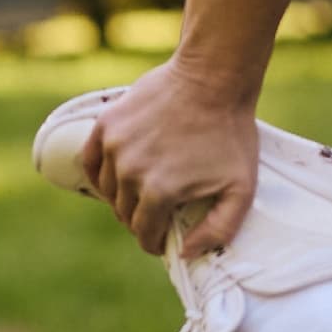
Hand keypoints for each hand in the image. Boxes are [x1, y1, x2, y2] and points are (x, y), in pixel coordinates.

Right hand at [78, 53, 262, 256]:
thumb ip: (218, 230)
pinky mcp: (106, 124)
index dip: (155, 242)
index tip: (163, 238)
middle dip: (141, 219)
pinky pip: (90, 160)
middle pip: (125, 213)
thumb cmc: (230, 133)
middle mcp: (129, 172)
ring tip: (142, 190)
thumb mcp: (241, 189)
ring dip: (122, 196)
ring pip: (107, 189)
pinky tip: (115, 174)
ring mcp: (114, 146)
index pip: (144, 234)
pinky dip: (100, 172)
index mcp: (159, 192)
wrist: (213, 77)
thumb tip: (185, 253)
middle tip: (158, 212)